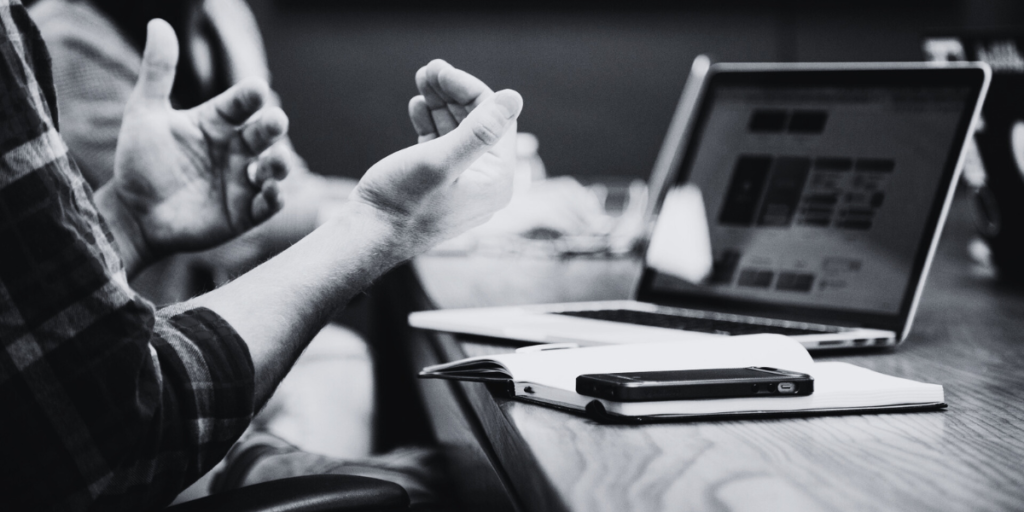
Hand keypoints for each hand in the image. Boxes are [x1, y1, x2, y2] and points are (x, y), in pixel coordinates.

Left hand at [96, 19, 289, 273]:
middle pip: (263, 133)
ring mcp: (242, 180)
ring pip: (274, 168)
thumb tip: (158, 24)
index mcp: (216, 122)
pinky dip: (274, 198)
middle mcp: (235, 149)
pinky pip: (268, 204)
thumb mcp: (144, 114)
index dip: (249, 97)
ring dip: (280, 164)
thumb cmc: (139, 162)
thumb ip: (158, 72)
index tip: (256, 90)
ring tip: (275, 161)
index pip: (240, 104)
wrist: (132, 214)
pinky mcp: (244, 212)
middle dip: (273, 127)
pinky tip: (270, 192)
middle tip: (274, 122)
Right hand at [349, 60, 522, 256]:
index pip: (495, 120)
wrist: (367, 237)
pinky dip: (431, 124)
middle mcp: (485, 184)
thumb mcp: (440, 161)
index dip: (469, 90)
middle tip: (428, 69)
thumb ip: (479, 131)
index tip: (440, 70)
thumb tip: (515, 97)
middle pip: (477, 124)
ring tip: (421, 80)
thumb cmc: (401, 203)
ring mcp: (462, 185)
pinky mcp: (439, 185)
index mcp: (497, 181)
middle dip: (453, 94)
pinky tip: (417, 106)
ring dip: (440, 104)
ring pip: (457, 132)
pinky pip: (442, 146)